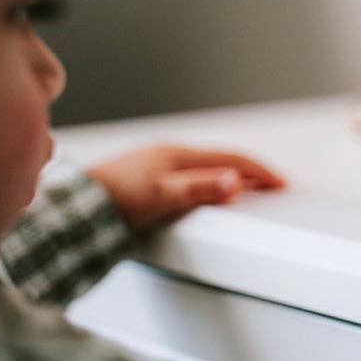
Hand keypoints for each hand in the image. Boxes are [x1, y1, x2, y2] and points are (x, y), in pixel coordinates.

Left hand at [88, 144, 286, 231]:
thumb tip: (235, 182)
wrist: (78, 206)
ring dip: (232, 176)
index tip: (281, 182)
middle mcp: (172, 154)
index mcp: (180, 155)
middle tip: (273, 185)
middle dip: (252, 172)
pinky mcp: (151, 177)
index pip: (233, 158)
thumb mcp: (164, 196)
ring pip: (208, 167)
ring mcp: (161, 164)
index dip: (261, 171)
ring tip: (248, 190)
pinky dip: (212, 182)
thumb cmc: (117, 199)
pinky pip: (193, 175)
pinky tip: (208, 194)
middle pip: (224, 160)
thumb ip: (201, 189)